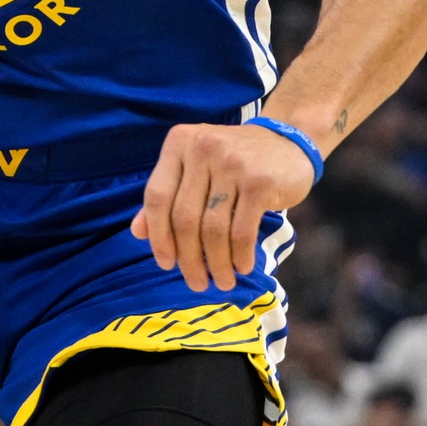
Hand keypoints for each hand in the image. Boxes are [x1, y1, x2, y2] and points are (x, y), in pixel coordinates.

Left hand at [133, 117, 317, 291]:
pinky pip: (241, 231)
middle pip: (184, 218)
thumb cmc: (234, 161)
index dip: (158, 236)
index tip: (166, 264)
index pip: (156, 197)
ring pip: (213, 229)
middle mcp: (203, 148)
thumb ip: (167, 195)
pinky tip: (242, 267)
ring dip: (216, 263)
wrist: (289, 142)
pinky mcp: (259, 182)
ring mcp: (232, 163)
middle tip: (197, 283)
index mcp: (179, 142)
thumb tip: (137, 232)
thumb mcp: (196, 168)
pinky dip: (240, 255)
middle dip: (189, 259)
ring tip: (222, 282)